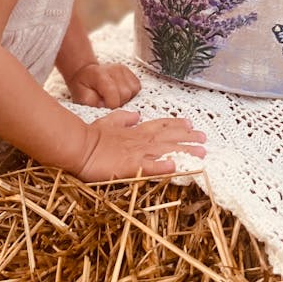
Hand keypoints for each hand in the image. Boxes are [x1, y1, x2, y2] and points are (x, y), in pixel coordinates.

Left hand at [66, 61, 140, 108]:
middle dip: (118, 103)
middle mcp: (113, 69)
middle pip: (125, 93)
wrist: (87, 76)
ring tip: (114, 98)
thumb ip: (94, 104)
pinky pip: (137, 87)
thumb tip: (106, 108)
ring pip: (133, 91)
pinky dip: (131, 94)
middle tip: (108, 102)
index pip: (113, 93)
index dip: (110, 105)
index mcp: (99, 74)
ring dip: (125, 98)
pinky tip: (120, 94)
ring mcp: (123, 70)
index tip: (105, 107)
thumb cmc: (84, 87)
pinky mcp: (130, 72)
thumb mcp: (82, 98)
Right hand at [74, 109, 206, 181]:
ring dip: (184, 151)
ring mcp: (136, 153)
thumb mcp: (108, 121)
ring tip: (201, 153)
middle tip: (204, 138)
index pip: (159, 125)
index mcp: (134, 130)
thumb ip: (122, 118)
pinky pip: (149, 167)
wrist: (78, 145)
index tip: (190, 124)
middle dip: (187, 137)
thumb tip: (135, 114)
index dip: (175, 124)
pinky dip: (163, 166)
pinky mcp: (129, 166)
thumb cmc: (91, 135)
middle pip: (168, 137)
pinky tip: (176, 167)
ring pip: (165, 150)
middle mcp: (139, 140)